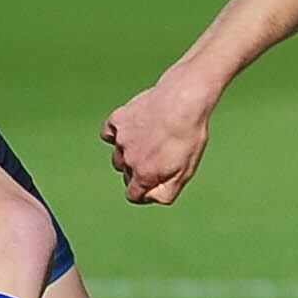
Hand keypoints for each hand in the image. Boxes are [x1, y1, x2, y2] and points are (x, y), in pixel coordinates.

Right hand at [104, 80, 212, 204]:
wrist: (183, 99)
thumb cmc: (188, 135)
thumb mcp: (186, 170)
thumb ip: (166, 192)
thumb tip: (150, 198)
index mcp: (143, 175)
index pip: (133, 195)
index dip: (144, 191)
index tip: (156, 180)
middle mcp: (127, 159)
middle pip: (126, 173)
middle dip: (139, 169)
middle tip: (160, 154)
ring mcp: (120, 138)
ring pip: (118, 154)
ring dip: (130, 151)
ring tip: (151, 138)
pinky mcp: (118, 119)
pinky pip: (109, 132)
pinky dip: (118, 132)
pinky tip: (134, 127)